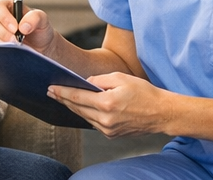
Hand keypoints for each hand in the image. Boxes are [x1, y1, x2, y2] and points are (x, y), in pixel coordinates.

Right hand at [0, 0, 53, 51]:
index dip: (4, 17)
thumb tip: (23, 26)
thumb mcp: (43, 20)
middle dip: (3, 31)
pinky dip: (2, 48)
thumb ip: (35, 18)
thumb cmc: (40, 30)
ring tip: (17, 45)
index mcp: (9, 7)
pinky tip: (12, 49)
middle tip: (16, 39)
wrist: (42, 48)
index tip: (15, 28)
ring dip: (3, 40)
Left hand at [49, 72, 170, 137]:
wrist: (162, 113)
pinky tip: (81, 107)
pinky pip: (93, 123)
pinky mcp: (112, 135)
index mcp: (107, 103)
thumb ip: (98, 80)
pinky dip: (86, 114)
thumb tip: (84, 83)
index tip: (51, 88)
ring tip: (62, 98)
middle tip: (51, 92)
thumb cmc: (143, 92)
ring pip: (84, 117)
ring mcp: (109, 130)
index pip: (77, 97)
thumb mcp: (120, 78)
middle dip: (63, 99)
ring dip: (73, 107)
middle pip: (77, 108)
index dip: (62, 92)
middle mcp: (105, 120)